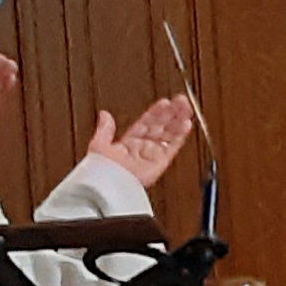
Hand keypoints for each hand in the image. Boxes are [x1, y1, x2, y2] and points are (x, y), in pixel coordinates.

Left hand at [82, 93, 197, 192]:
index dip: (156, 112)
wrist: (110, 184)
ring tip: (187, 109)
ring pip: (169, 134)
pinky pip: (173, 146)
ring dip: (178, 121)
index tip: (165, 102)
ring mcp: (153, 155)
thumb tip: (104, 115)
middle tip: (181, 101)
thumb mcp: (99, 144)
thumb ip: (105, 129)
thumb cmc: (102, 169)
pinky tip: (186, 124)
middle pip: (161, 127)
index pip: (146, 123)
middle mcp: (143, 149)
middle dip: (172, 113)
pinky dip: (180, 135)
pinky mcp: (160, 162)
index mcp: (129, 144)